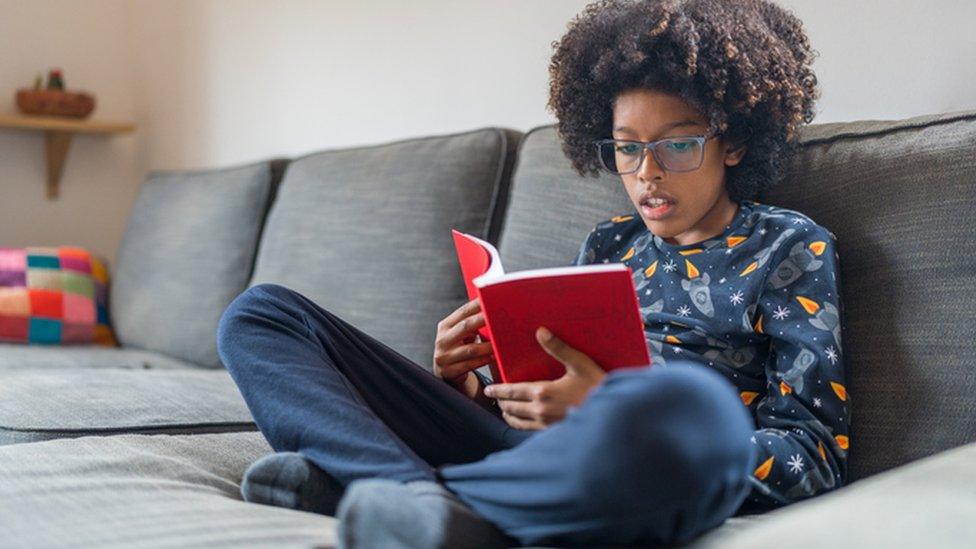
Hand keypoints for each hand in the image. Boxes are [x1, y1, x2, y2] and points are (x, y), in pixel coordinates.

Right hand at [432, 297, 495, 400]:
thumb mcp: (460, 334)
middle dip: (483, 320)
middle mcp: (442, 339)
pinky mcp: (449, 371)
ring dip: (487, 346)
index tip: (491, 298)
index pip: (463, 312)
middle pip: (465, 326)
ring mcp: (444, 356)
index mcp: (445, 326)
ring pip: (470, 349)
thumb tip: (493, 311)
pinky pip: (470, 365)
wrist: (445, 372)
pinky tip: (492, 358)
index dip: (477, 305)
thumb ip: (471, 324)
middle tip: (499, 317)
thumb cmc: (458, 348)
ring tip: (499, 344)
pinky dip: (483, 360)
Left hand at [484, 326, 605, 429]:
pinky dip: (520, 424)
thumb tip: (541, 331)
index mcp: (543, 392)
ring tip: (504, 409)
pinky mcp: (553, 432)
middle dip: (500, 401)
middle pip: (511, 407)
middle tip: (493, 396)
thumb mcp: (579, 363)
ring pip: (518, 421)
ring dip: (508, 414)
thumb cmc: (597, 385)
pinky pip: (529, 430)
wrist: (613, 414)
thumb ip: (558, 348)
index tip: (488, 389)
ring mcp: (546, 424)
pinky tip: (522, 421)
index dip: (497, 390)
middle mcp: (541, 410)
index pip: (511, 391)